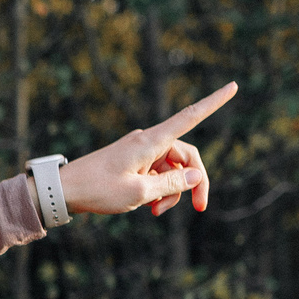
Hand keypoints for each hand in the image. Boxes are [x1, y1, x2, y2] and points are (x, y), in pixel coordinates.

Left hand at [57, 82, 235, 216]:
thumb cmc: (98, 190)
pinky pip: (156, 173)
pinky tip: (148, 207)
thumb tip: (196, 175)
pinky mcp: (133, 162)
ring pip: (172, 168)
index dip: (214, 103)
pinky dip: (158, 190)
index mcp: (151, 141)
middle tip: (200, 208)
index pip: (190, 117)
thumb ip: (171, 184)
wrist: (65, 190)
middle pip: (187, 155)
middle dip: (194, 182)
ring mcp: (140, 151)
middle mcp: (148, 141)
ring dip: (172, 191)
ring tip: (156, 211)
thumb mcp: (139, 193)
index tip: (234, 86)